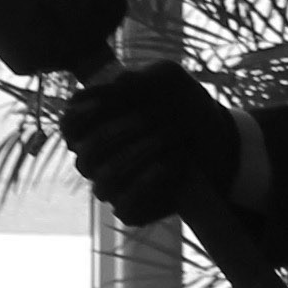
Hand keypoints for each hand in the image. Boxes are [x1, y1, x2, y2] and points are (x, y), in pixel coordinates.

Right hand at [57, 62, 238, 226]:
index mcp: (96, 126)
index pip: (69, 127)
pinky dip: (149, 182)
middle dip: (118, 133)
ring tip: (167, 138)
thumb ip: (139, 79)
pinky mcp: (132, 208)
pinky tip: (169, 163)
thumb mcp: (168, 80)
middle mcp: (99, 158)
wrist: (219, 141)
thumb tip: (114, 85)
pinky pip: (125, 205)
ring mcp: (114, 185)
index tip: (104, 102)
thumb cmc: (185, 106)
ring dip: (137, 155)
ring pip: (104, 179)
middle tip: (151, 117)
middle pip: (86, 154)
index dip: (79, 116)